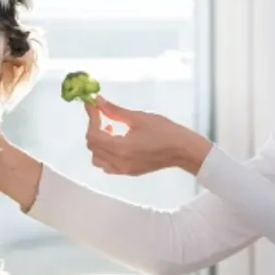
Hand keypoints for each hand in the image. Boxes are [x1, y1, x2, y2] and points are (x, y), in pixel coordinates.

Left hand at [83, 96, 212, 176]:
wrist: (183, 149)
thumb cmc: (164, 131)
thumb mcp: (139, 117)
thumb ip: (115, 111)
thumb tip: (98, 101)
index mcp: (121, 148)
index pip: (94, 135)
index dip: (91, 118)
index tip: (92, 106)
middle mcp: (119, 162)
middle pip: (93, 147)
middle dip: (93, 129)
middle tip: (101, 115)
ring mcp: (123, 170)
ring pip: (97, 159)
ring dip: (98, 143)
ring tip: (111, 129)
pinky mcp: (129, 172)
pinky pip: (107, 166)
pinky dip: (105, 154)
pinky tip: (117, 142)